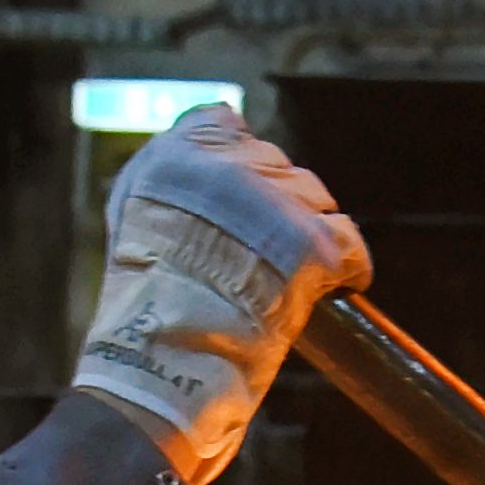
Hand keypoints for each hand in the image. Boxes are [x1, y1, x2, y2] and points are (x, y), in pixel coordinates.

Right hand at [76, 102, 369, 484]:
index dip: (237, 163)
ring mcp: (272, 201)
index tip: (234, 203)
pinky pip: (351, 243)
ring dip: (308, 234)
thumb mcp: (133, 221)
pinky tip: (332, 289)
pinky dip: (349, 269)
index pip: (223, 123)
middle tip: (257, 258)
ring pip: (316, 198)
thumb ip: (170, 183)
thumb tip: (211, 159)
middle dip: (274, 206)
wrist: (158, 362)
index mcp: (176, 153)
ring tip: (285, 280)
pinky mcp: (310, 242)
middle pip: (277, 164)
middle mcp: (226, 164)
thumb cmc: (138, 311)